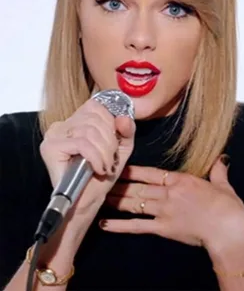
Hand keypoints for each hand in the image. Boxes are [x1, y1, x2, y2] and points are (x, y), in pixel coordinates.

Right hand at [40, 98, 135, 222]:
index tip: (113, 143)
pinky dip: (95, 157)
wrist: (85, 203)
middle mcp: (62, 124)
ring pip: (89, 130)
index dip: (110, 123)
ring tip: (104, 166)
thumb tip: (123, 117)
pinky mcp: (51, 147)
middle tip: (110, 159)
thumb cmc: (100, 177)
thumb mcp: (121, 149)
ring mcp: (54, 134)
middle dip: (110, 141)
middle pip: (94, 118)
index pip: (96, 106)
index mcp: (76, 121)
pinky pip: (81, 143)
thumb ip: (126, 130)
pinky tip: (97, 168)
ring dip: (104, 152)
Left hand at [100, 157, 243, 248]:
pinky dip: (120, 225)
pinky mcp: (162, 228)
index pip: (150, 172)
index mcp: (179, 180)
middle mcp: (167, 193)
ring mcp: (163, 210)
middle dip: (119, 184)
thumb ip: (218, 170)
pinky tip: (105, 223)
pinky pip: (137, 226)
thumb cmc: (226, 206)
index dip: (132, 170)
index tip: (118, 165)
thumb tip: (222, 159)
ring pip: (134, 203)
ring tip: (99, 196)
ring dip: (116, 200)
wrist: (227, 227)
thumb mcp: (222, 185)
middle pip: (137, 187)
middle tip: (102, 180)